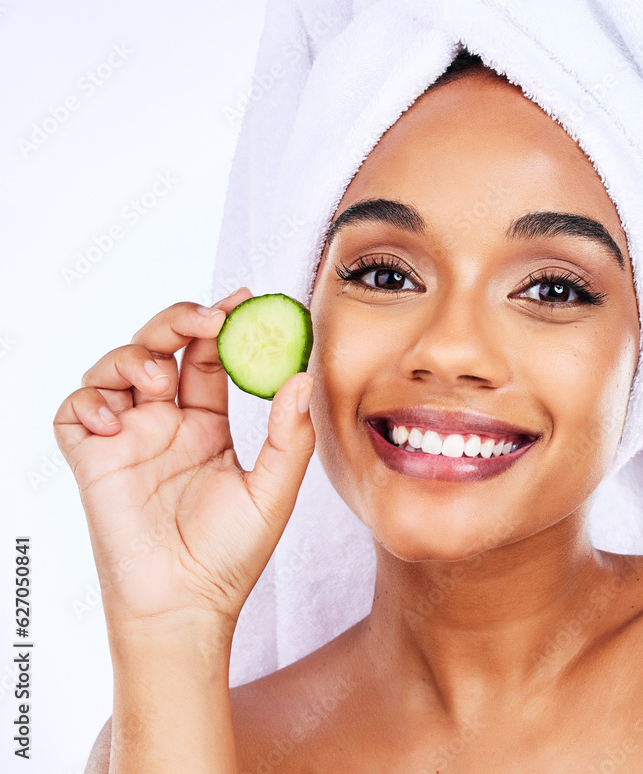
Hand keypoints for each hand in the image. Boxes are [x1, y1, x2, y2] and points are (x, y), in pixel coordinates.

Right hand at [53, 287, 314, 632]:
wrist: (186, 608)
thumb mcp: (273, 489)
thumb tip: (302, 376)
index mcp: (206, 424)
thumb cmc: (231, 556)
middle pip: (159, 347)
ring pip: (115, 367)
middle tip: (204, 319)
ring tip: (159, 382)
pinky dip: (90, 400)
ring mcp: (127, 440)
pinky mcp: (93, 461)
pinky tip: (117, 416)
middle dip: (177, 321)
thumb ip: (289, 434)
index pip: (207, 357)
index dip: (220, 325)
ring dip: (134, 357)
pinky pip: (74, 411)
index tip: (242, 301)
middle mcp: (164, 424)